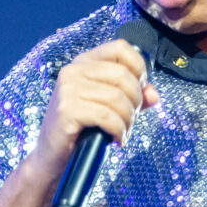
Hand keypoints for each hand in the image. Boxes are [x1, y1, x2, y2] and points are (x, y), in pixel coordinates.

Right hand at [35, 39, 159, 180]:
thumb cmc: (82, 130)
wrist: (52, 158)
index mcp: (84, 63)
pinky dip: (119, 130)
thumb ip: (133, 96)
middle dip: (135, 100)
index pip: (120, 48)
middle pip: (122, 75)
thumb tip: (154, 94)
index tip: (140, 89)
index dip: (139, 68)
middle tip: (131, 118)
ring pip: (117, 97)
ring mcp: (67, 89)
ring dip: (127, 119)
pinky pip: (107, 116)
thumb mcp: (110, 107)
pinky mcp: (67, 110)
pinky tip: (117, 139)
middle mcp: (73, 71)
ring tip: (123, 131)